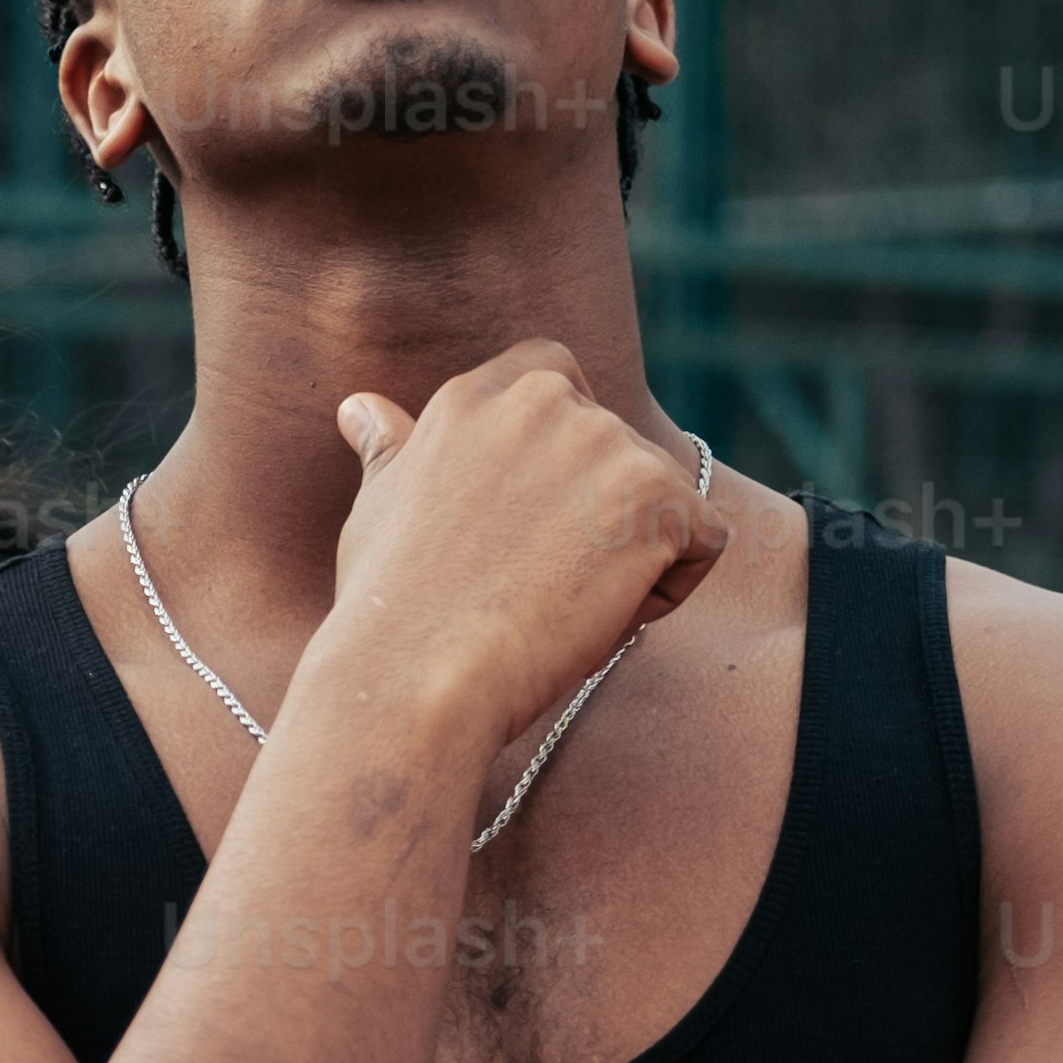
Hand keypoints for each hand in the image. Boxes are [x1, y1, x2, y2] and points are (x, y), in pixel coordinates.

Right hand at [319, 344, 727, 770]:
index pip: (559, 383)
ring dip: (629, 562)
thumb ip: (391, 448)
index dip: (561, 462)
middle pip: (618, 456)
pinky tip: (597, 618)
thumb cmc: (388, 612)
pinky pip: (703, 542)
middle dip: (595, 525)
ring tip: (555, 607)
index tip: (524, 528)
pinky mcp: (656, 496)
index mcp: (478, 395)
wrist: (414, 679)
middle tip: (530, 587)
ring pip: (662, 504)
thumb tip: (359, 408)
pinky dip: (668, 591)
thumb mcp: (377, 507)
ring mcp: (604, 443)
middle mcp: (543, 400)